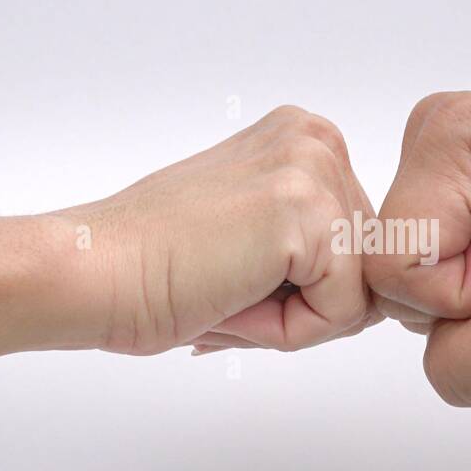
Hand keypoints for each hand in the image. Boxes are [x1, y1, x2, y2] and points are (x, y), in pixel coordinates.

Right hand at [61, 105, 380, 354]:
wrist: (91, 271)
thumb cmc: (153, 267)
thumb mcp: (257, 237)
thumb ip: (319, 247)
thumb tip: (379, 300)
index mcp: (305, 138)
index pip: (359, 247)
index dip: (304, 290)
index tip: (233, 275)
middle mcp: (318, 140)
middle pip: (368, 270)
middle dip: (305, 307)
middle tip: (224, 289)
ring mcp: (315, 171)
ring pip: (358, 297)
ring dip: (295, 321)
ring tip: (226, 292)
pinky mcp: (309, 214)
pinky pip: (342, 313)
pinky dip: (289, 332)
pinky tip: (230, 299)